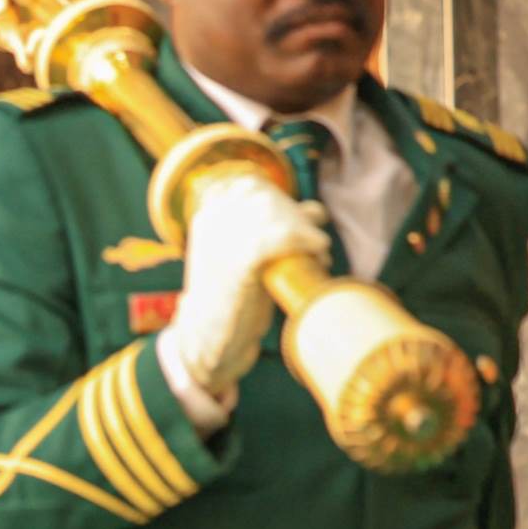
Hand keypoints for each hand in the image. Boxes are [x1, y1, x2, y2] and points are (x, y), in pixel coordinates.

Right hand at [164, 175, 331, 396]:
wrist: (210, 342)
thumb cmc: (233, 299)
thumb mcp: (243, 255)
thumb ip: (270, 228)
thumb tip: (315, 210)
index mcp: (208, 215)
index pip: (253, 186)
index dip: (282, 201)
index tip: (297, 222)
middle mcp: (213, 222)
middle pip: (270, 199)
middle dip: (298, 218)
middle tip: (312, 245)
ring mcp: (224, 241)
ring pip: (278, 215)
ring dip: (306, 231)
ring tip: (317, 254)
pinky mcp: (240, 263)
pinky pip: (282, 237)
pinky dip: (307, 241)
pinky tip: (319, 251)